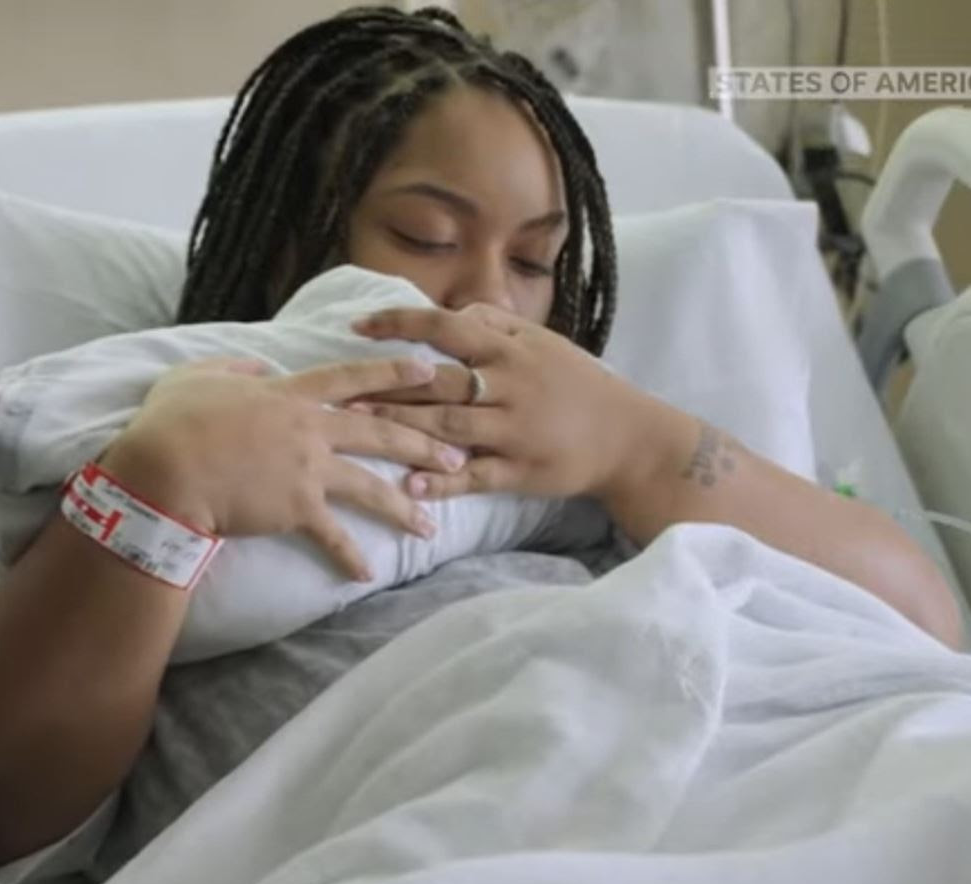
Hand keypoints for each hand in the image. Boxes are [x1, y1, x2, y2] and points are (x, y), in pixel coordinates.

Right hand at [98, 357, 467, 579]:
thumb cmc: (172, 422)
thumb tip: (257, 366)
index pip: (352, 378)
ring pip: (370, 486)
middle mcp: (309, 428)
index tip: (429, 371)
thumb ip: (233, 367)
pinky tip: (367, 575)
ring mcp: (307, 468)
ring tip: (432, 525)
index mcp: (289, 394)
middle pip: (380, 431)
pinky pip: (333, 536)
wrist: (166, 468)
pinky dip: (349, 557)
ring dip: (404, 506)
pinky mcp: (296, 507)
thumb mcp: (196, 376)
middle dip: (422, 443)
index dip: (392, 372)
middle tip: (457, 455)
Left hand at [350, 305, 695, 500]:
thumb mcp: (543, 344)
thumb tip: (452, 312)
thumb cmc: (578, 385)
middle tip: (339, 392)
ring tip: (358, 428)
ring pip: (450, 428)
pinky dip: (442, 481)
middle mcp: (510, 387)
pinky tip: (409, 484)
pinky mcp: (521, 471)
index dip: (399, 324)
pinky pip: (476, 476)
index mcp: (512, 351)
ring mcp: (515, 432)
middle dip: (387, 387)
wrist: (630, 437)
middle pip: (440, 382)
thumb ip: (497, 325)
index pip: (446, 327)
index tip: (358, 326)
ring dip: (402, 427)